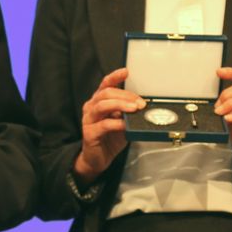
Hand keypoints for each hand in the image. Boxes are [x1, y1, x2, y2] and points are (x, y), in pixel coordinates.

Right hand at [72, 68, 142, 182]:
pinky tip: (124, 125)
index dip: (114, 77)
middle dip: (125, 95)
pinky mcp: (89, 133)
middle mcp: (91, 107)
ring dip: (120, 105)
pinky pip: (103, 125)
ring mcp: (89, 119)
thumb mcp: (122, 122)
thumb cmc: (109, 138)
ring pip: (102, 105)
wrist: (97, 159)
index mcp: (99, 101)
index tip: (126, 71)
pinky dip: (116, 123)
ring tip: (133, 109)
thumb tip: (142, 106)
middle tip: (140, 102)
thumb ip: (128, 113)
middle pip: (106, 93)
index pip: (105, 84)